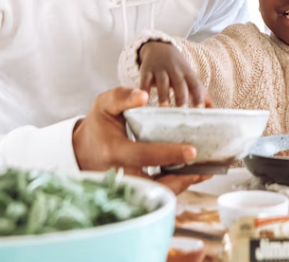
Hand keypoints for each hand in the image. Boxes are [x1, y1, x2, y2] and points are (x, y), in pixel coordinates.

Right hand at [73, 87, 210, 193]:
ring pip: (157, 193)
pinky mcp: (132, 190)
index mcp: (114, 150)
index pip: (144, 155)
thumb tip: (143, 95)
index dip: (168, 154)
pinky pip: (155, 193)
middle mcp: (120, 173)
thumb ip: (122, 97)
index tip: (191, 151)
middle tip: (206, 169)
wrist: (82, 150)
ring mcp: (125, 185)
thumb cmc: (98, 125)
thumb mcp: (104, 105)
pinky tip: (191, 176)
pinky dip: (174, 186)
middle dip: (181, 178)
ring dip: (182, 184)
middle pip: (155, 183)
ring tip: (205, 172)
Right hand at [139, 40, 210, 106]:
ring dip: (164, 95)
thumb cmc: (179, 70)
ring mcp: (160, 70)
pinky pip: (145, 81)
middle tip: (182, 111)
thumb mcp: (191, 78)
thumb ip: (202, 95)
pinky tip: (143, 101)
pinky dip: (144, 90)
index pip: (195, 85)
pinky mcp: (147, 71)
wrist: (160, 48)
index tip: (200, 110)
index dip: (198, 96)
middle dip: (181, 96)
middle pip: (180, 83)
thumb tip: (214, 111)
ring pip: (163, 82)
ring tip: (164, 108)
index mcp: (188, 74)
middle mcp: (175, 71)